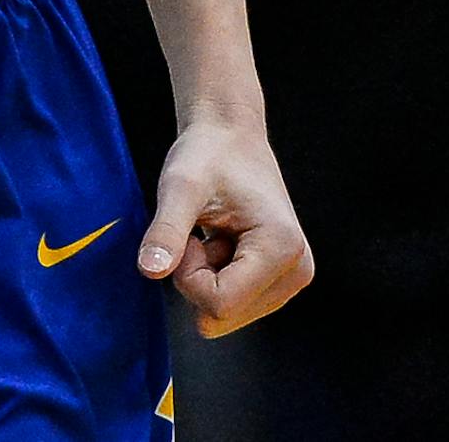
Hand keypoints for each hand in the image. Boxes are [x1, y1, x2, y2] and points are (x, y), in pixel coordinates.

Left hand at [138, 110, 311, 336]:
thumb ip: (166, 230)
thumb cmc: (207, 154)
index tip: (188, 234)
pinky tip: (222, 241)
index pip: (219, 304)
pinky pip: (234, 303)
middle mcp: (298, 270)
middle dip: (197, 279)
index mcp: (282, 248)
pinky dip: (216, 276)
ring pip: (227, 313)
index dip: (187, 275)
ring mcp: (293, 278)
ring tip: (213, 232)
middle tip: (200, 233)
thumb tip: (150, 272)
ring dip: (206, 277)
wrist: (229, 134)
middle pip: (225, 314)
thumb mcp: (180, 187)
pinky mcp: (282, 280)